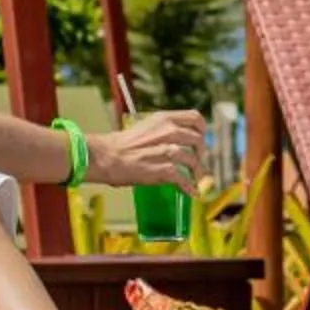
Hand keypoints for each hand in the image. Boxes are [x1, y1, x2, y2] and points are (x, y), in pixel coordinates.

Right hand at [86, 109, 205, 187]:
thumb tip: (180, 137)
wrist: (107, 156)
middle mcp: (168, 132)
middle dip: (201, 153)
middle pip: (198, 140)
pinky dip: (189, 187)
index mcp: (164, 119)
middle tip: (197, 160)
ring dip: (197, 171)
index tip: (201, 138)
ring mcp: (167, 151)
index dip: (202, 129)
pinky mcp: (164, 169)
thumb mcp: (146, 126)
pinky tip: (191, 192)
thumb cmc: (122, 144)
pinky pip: (184, 179)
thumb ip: (165, 129)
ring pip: (193, 160)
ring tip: (195, 178)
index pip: (195, 118)